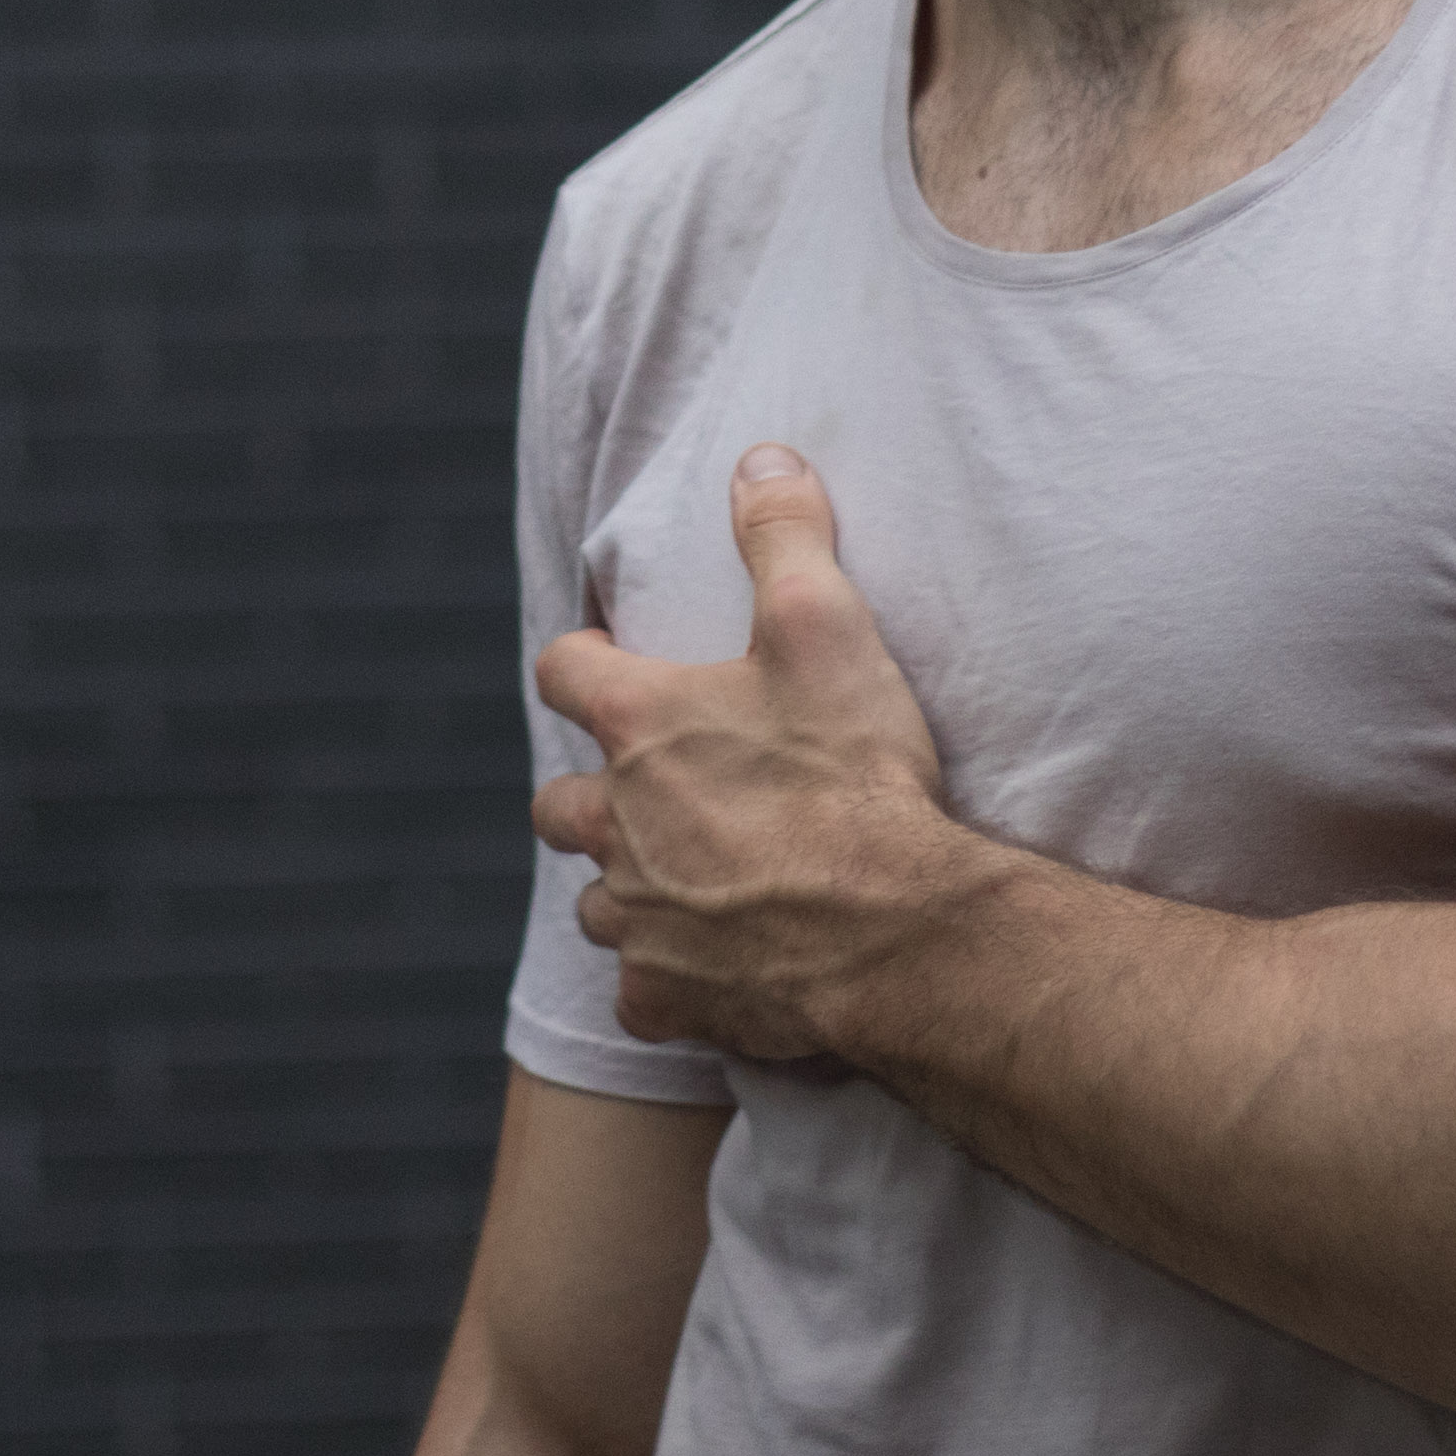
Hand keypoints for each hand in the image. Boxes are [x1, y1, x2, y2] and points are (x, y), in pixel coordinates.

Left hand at [529, 445, 988, 1059]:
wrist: (898, 929)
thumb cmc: (858, 774)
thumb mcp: (828, 627)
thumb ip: (785, 535)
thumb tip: (761, 457)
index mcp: (639, 724)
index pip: (563, 670)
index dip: (586, 660)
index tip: (612, 662)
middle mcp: (614, 822)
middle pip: (557, 805)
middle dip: (593, 796)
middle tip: (660, 793)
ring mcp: (635, 918)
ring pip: (597, 904)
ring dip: (631, 889)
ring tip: (697, 881)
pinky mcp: (666, 999)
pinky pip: (641, 993)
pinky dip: (667, 981)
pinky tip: (716, 969)